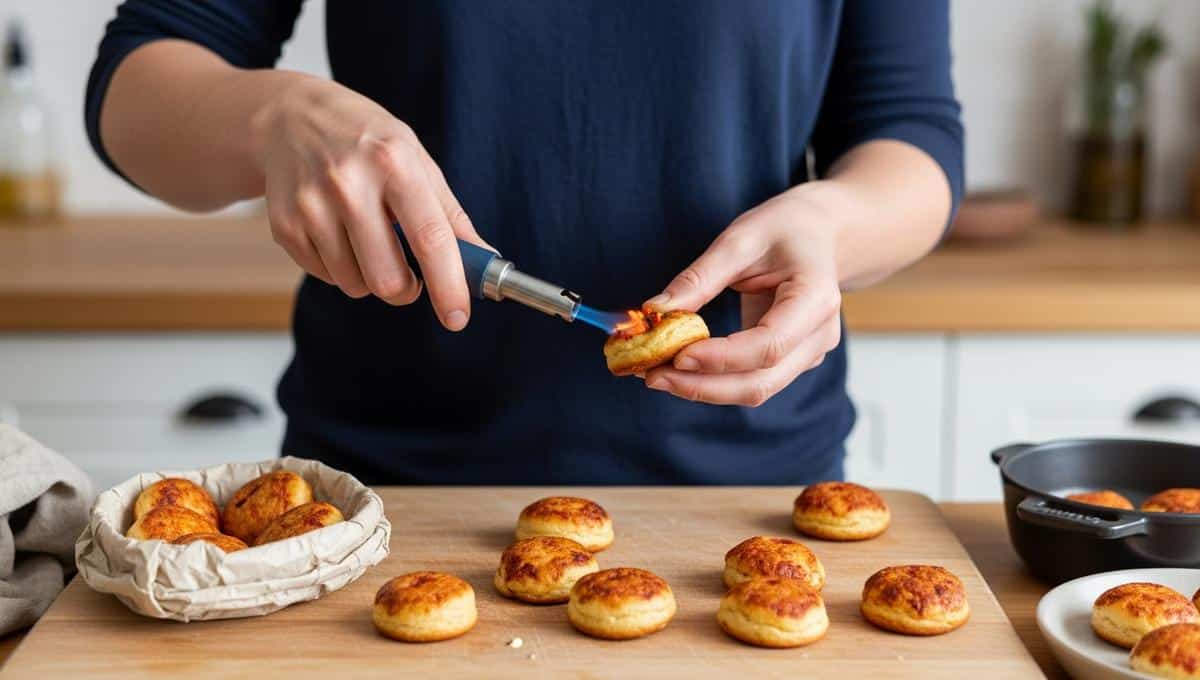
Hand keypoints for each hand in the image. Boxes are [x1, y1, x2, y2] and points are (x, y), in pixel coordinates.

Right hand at [252, 77, 489, 329]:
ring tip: (368, 241)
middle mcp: (348, 183)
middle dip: (407, 290)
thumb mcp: (417, 160)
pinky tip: (339, 234)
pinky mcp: (285, 226)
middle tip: (410, 276)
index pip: (430, 238)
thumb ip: (451, 216)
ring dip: (371, 278)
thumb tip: (485, 263)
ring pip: (356, 285)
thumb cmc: (367, 141)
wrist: (291, 118)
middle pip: (388, 278)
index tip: (458, 317)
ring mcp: (311, 206)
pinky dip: (341, 269)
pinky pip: (327, 277)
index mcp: (394, 162)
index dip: (448, 285)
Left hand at [642, 186, 844, 405]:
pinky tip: (678, 370)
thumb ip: (700, 277)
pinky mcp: (791, 361)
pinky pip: (751, 381)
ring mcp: (809, 353)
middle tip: (651, 375)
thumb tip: (655, 310)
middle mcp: (819, 335)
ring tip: (656, 375)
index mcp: (816, 298)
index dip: (721, 358)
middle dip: (703, 385)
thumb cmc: (783, 229)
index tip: (675, 355)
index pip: (769, 344)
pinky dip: (713, 381)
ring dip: (703, 389)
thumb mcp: (740, 238)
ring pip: (755, 390)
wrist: (820, 234)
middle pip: (761, 381)